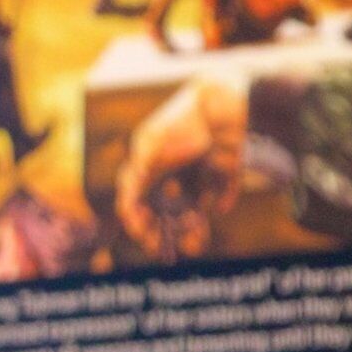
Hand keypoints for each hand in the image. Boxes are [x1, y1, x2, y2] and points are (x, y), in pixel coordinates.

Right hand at [115, 74, 250, 255]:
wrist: (223, 98)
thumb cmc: (182, 121)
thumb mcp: (151, 147)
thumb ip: (137, 175)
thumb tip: (127, 205)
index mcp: (149, 165)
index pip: (137, 202)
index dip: (139, 223)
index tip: (147, 239)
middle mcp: (173, 170)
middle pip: (166, 209)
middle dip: (167, 232)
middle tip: (173, 253)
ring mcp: (199, 168)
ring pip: (194, 205)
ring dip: (194, 225)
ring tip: (198, 242)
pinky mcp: (224, 165)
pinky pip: (223, 189)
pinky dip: (223, 199)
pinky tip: (221, 207)